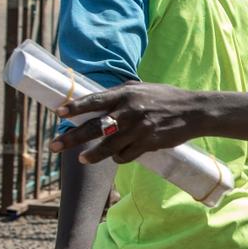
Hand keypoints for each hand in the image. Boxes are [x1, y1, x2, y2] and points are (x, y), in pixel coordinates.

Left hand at [51, 83, 207, 162]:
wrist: (193, 112)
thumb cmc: (165, 98)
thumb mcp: (141, 89)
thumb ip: (118, 95)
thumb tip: (94, 102)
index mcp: (126, 94)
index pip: (94, 101)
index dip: (75, 108)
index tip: (58, 114)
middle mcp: (129, 111)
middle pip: (94, 127)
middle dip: (72, 138)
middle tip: (54, 145)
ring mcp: (139, 129)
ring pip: (108, 146)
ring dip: (93, 155)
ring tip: (81, 159)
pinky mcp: (148, 143)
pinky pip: (126, 154)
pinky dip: (118, 157)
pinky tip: (116, 157)